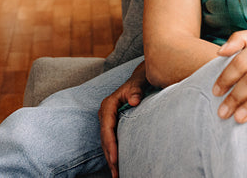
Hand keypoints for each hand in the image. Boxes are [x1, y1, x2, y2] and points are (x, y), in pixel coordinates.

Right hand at [100, 62, 150, 177]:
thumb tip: (133, 101)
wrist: (141, 79)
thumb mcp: (138, 83)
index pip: (107, 128)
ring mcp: (108, 120)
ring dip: (111, 159)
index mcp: (108, 105)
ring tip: (116, 175)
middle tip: (116, 173)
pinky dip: (114, 154)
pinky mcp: (113, 125)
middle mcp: (105, 114)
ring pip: (107, 143)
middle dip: (110, 156)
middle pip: (105, 139)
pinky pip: (112, 142)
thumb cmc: (140, 82)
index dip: (111, 144)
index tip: (115, 159)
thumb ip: (135, 91)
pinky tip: (119, 166)